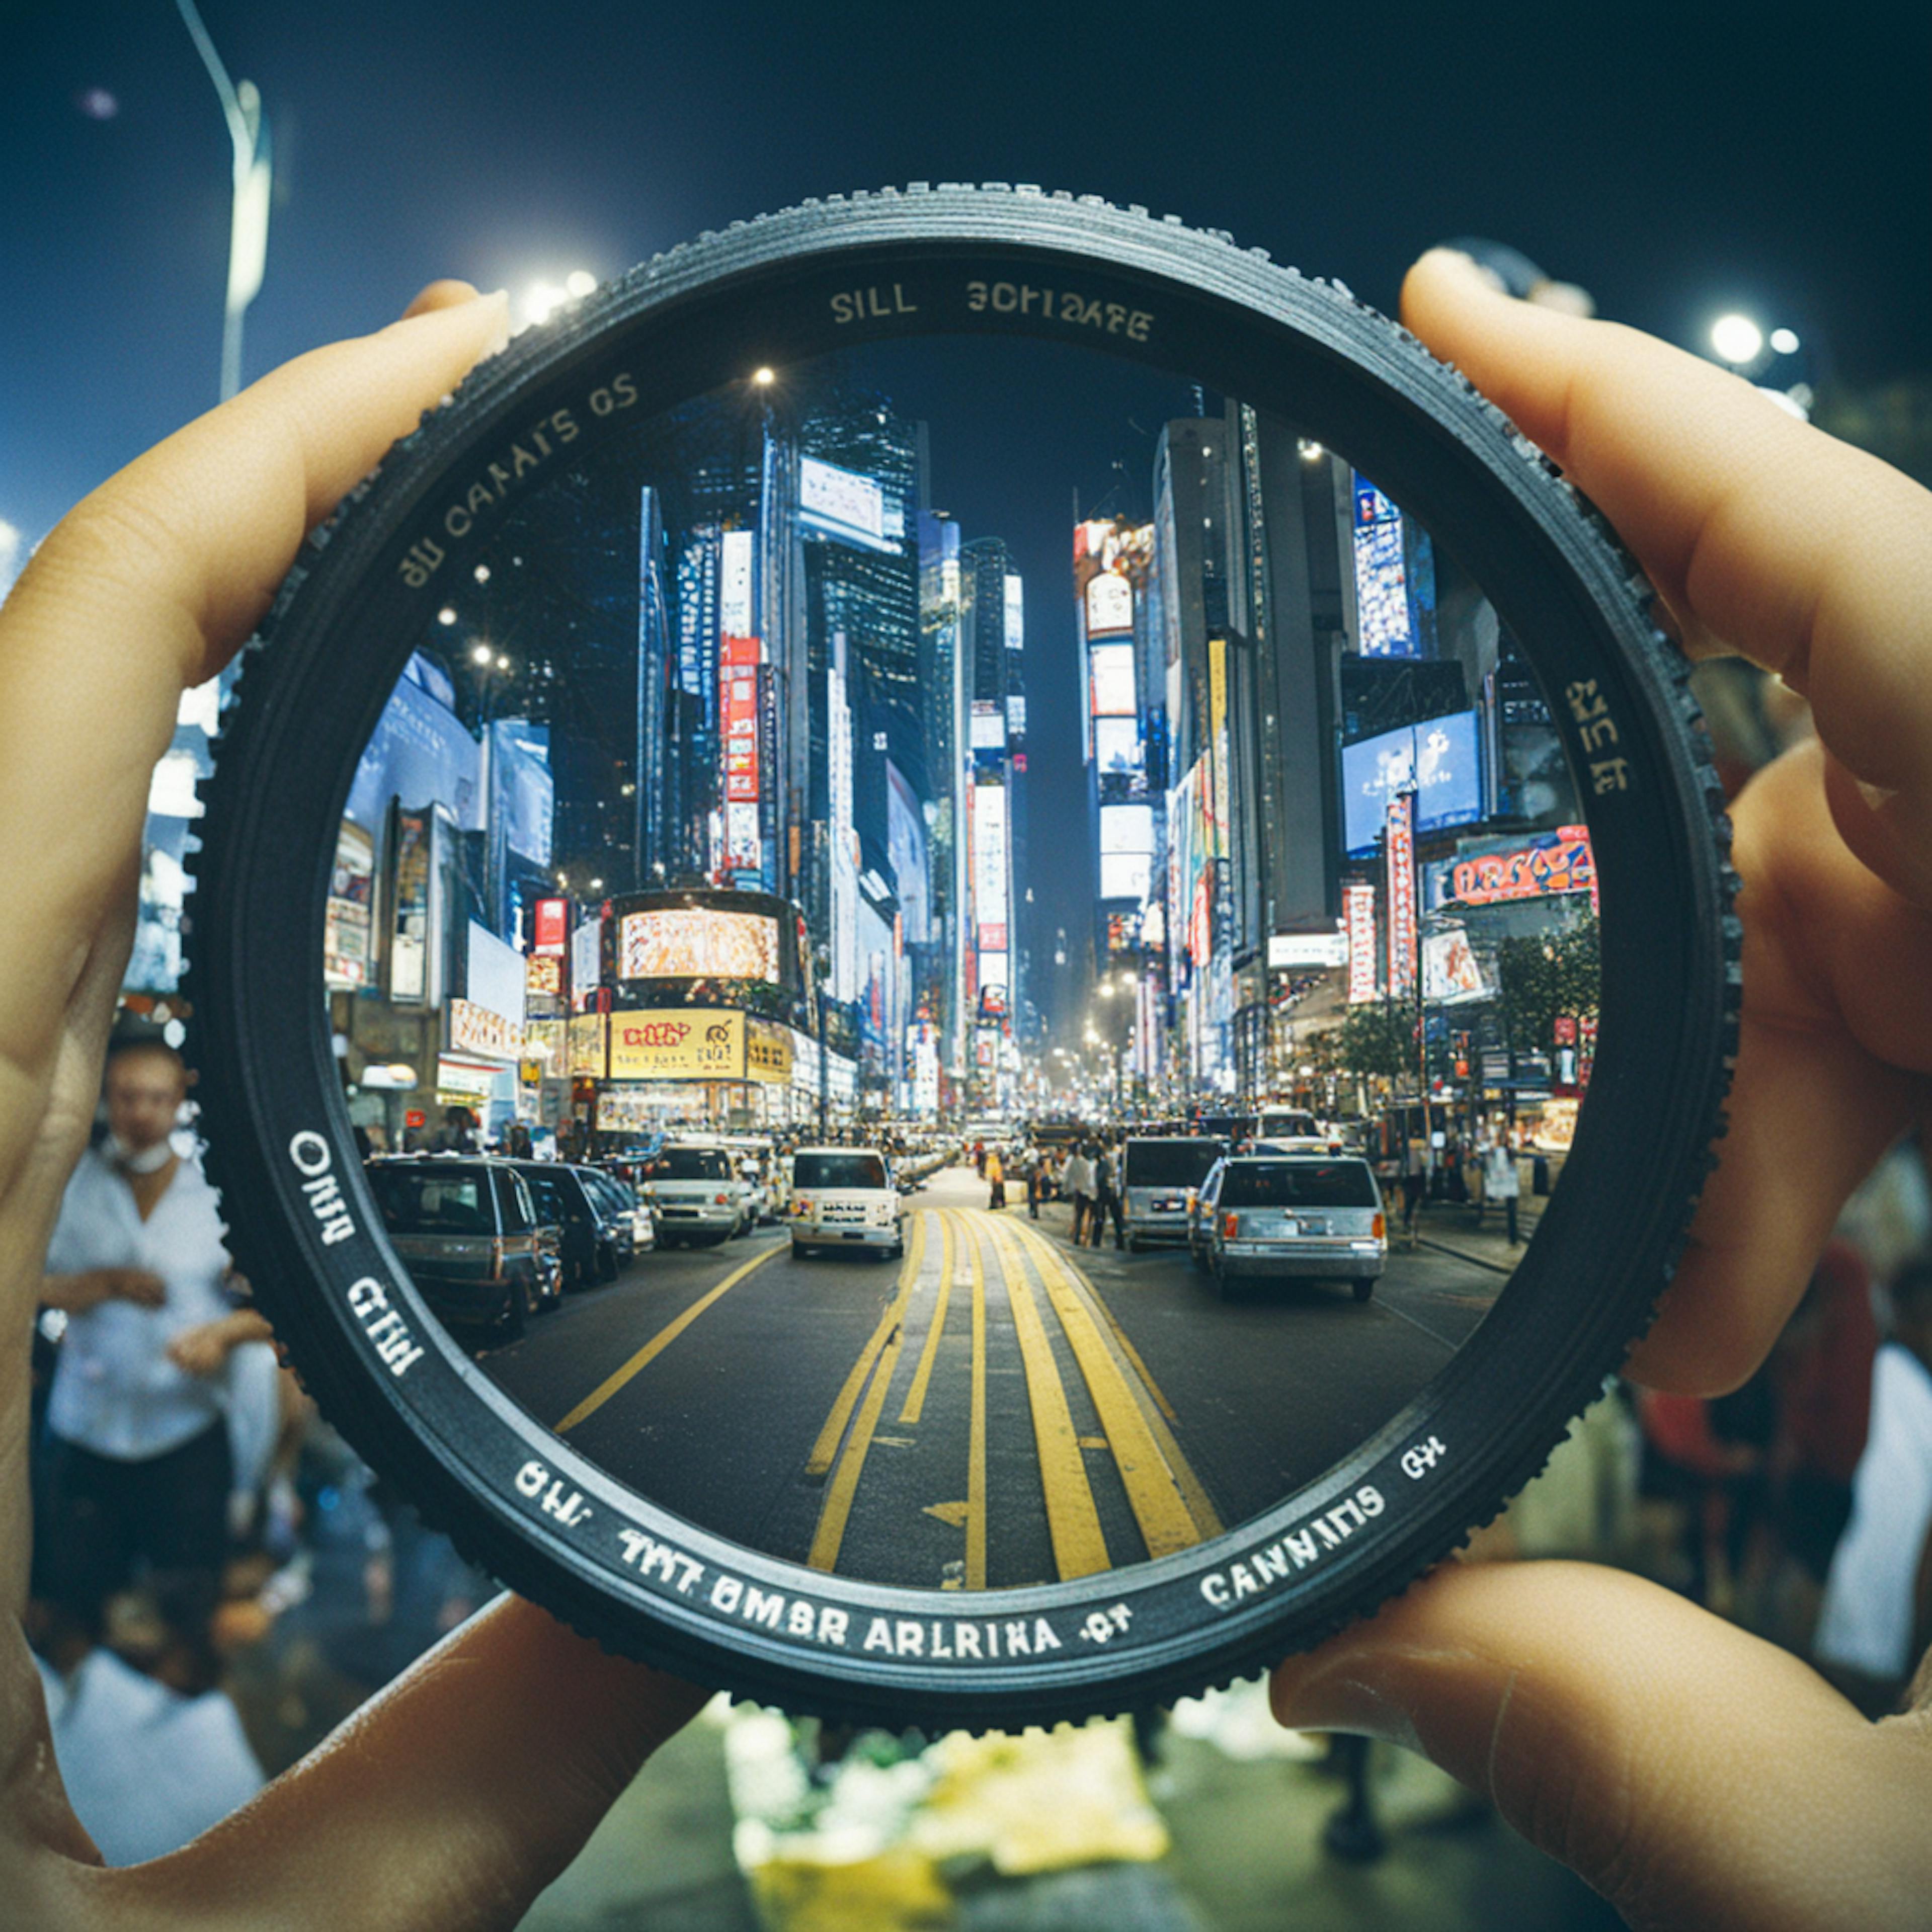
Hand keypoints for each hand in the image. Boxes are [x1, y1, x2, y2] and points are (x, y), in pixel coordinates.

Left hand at [1, 282, 704, 1928]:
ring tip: (412, 521)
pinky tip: (256, 794)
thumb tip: (705, 1625)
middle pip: (25, 691)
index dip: (254, 496)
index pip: (61, 738)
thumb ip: (459, 1792)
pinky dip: (125, 779)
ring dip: (190, 608)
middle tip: (493, 386)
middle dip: (261, 486)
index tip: (454, 364)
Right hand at [1272, 249, 1931, 1930]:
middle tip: (1646, 1309)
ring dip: (1762, 1124)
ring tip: (1726, 1376)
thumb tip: (1339, 1654)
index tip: (1475, 320)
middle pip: (1870, 803)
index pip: (1907, 630)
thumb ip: (1637, 1735)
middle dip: (1692, 1011)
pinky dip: (1842, 1133)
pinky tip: (1804, 1331)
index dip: (1677, 443)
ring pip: (1902, 905)